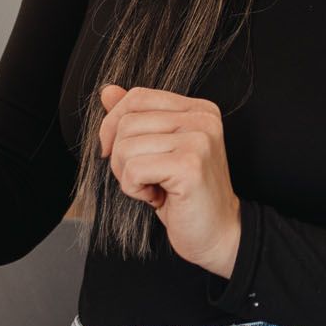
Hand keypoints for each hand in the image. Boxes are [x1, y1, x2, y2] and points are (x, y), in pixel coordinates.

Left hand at [97, 85, 242, 276]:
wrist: (218, 234)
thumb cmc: (185, 196)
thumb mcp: (158, 151)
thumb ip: (137, 118)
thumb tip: (107, 91)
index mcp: (198, 109)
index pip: (137, 97)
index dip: (114, 125)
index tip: (119, 154)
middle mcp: (202, 119)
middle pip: (127, 122)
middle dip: (121, 157)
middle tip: (144, 179)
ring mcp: (199, 140)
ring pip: (125, 146)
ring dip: (127, 176)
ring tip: (153, 188)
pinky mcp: (190, 166)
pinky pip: (133, 170)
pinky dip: (135, 190)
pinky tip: (157, 198)